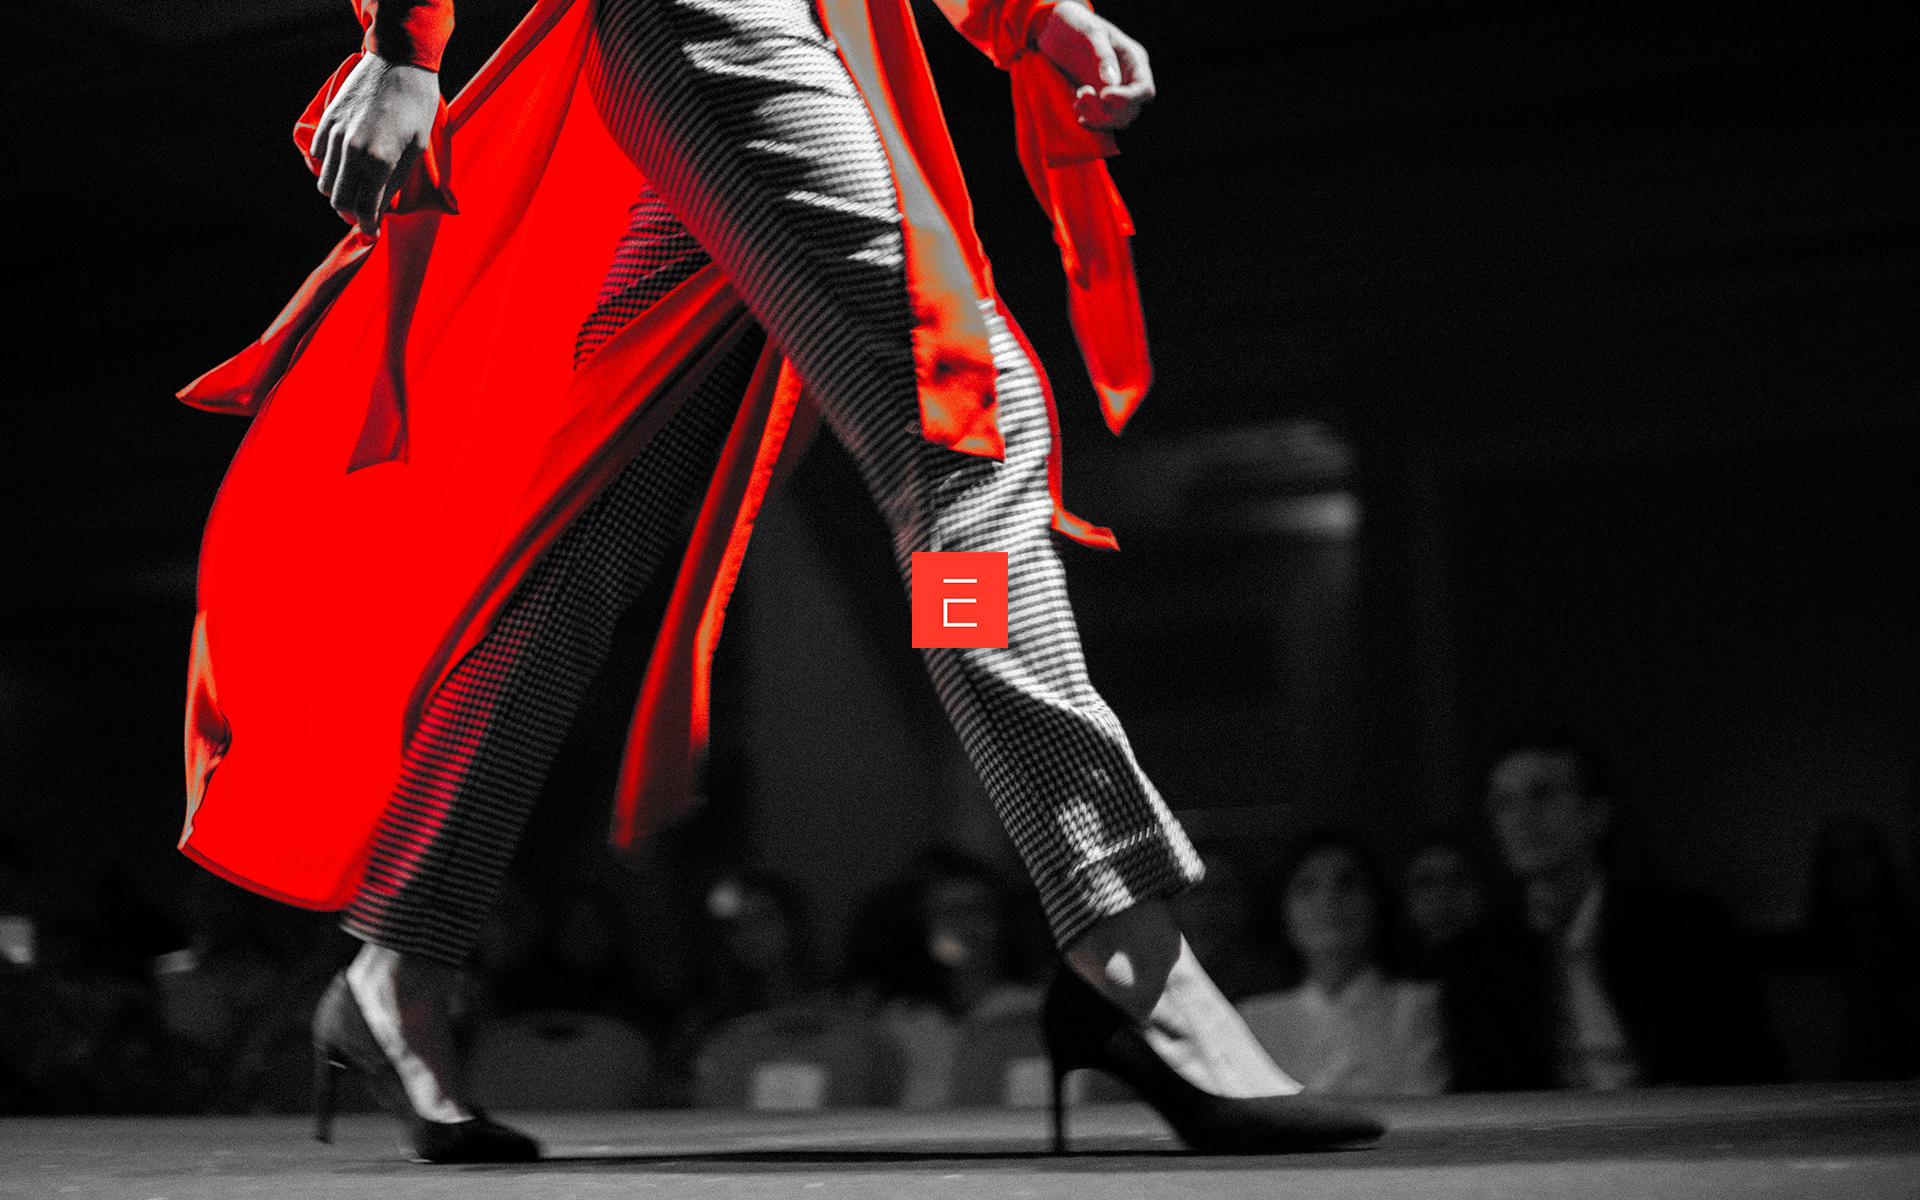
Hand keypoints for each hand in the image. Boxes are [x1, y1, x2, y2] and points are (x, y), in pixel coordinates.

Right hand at [312, 54, 439, 234]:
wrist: (400, 62)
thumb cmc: (417, 106)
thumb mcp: (416, 148)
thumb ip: (395, 180)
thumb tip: (380, 205)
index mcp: (380, 160)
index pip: (365, 208)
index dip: (368, 224)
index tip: (371, 230)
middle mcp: (354, 150)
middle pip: (339, 200)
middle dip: (350, 213)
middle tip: (362, 215)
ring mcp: (337, 134)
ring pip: (325, 181)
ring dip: (338, 192)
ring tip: (354, 191)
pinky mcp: (328, 121)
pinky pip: (318, 156)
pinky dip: (329, 166)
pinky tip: (346, 165)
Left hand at [1035, 1, 1154, 129]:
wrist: (1053, 26)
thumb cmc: (1076, 22)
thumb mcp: (1091, 31)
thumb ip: (1103, 55)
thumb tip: (1111, 84)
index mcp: (1134, 60)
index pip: (1144, 91)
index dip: (1128, 99)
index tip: (1104, 94)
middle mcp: (1127, 79)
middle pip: (1130, 111)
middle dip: (1106, 109)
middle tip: (1082, 92)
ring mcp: (1112, 91)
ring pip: (1115, 120)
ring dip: (1096, 116)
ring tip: (1077, 98)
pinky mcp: (1096, 100)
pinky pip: (1100, 121)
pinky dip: (1090, 121)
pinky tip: (1077, 109)